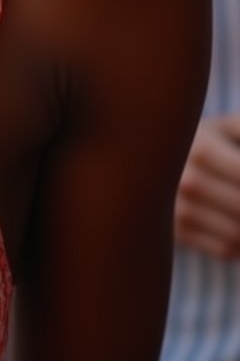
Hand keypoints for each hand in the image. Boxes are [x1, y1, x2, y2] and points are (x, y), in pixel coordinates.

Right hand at [175, 115, 239, 257]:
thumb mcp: (228, 129)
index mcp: (201, 148)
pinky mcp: (178, 233)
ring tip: (237, 207)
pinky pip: (224, 250)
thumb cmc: (206, 142)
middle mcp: (185, 180)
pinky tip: (234, 222)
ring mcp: (178, 209)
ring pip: (237, 234)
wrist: (148, 158)